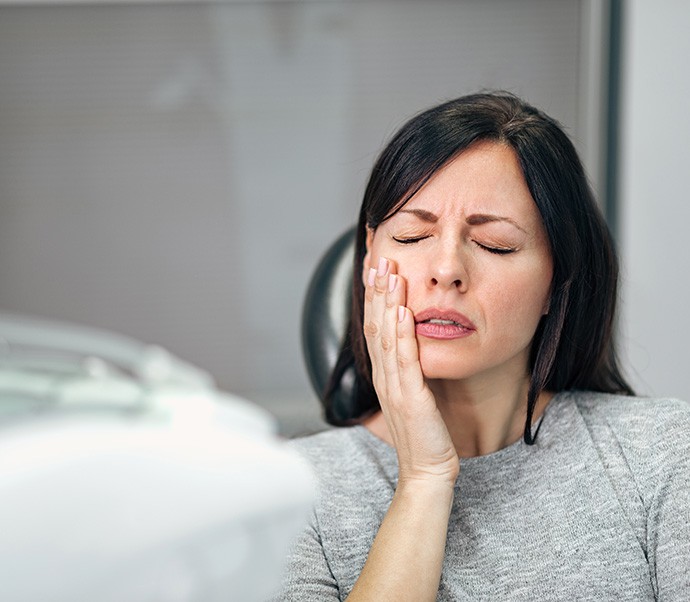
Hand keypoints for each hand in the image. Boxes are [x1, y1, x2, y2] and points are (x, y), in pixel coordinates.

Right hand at [364, 256, 458, 484]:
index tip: (376, 268)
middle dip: (375, 290)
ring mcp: (394, 387)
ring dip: (386, 302)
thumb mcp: (414, 395)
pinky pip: (404, 359)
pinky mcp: (410, 398)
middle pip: (374, 324)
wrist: (427, 471)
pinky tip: (402, 310)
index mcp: (384, 374)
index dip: (373, 296)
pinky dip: (401, 333)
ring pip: (386, 336)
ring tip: (390, 272)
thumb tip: (413, 343)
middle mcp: (384, 376)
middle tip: (377, 257)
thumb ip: (409, 369)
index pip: (374, 327)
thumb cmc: (424, 435)